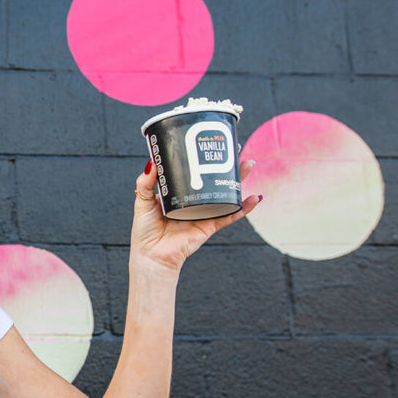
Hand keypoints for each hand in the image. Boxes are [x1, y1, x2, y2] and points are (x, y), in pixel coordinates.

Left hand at [130, 159, 260, 273]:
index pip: (193, 172)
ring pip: (225, 194)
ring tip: (248, 164)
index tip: (210, 142)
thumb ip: (146, 183)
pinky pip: (230, 216)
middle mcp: (193, 201)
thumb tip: (151, 162)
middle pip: (214, 180)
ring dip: (239, 180)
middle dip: (226, 164)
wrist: (152, 255)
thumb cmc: (145, 230)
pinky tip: (254, 198)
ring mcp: (204, 213)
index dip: (202, 159)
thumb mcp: (143, 201)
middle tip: (235, 149)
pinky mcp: (209, 226)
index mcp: (178, 193)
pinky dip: (243, 208)